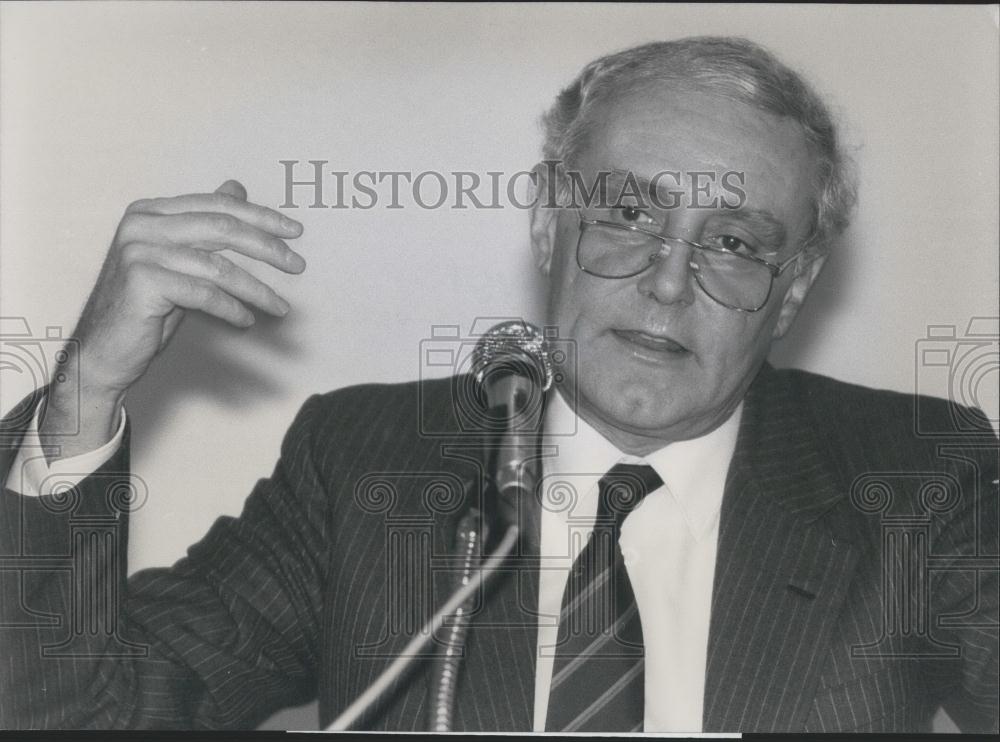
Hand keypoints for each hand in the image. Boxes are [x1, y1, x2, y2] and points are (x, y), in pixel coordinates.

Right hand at [40, 180, 304, 456]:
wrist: (104, 350)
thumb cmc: (148, 305)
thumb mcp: (180, 259)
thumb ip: (204, 225)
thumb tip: (237, 188)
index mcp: (150, 211)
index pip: (217, 206)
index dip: (260, 217)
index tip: (295, 232)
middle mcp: (141, 225)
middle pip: (222, 229)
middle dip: (267, 247)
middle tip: (298, 265)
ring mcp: (139, 251)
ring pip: (218, 266)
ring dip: (257, 289)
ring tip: (280, 307)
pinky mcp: (142, 281)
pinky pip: (204, 293)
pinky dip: (232, 308)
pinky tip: (246, 320)